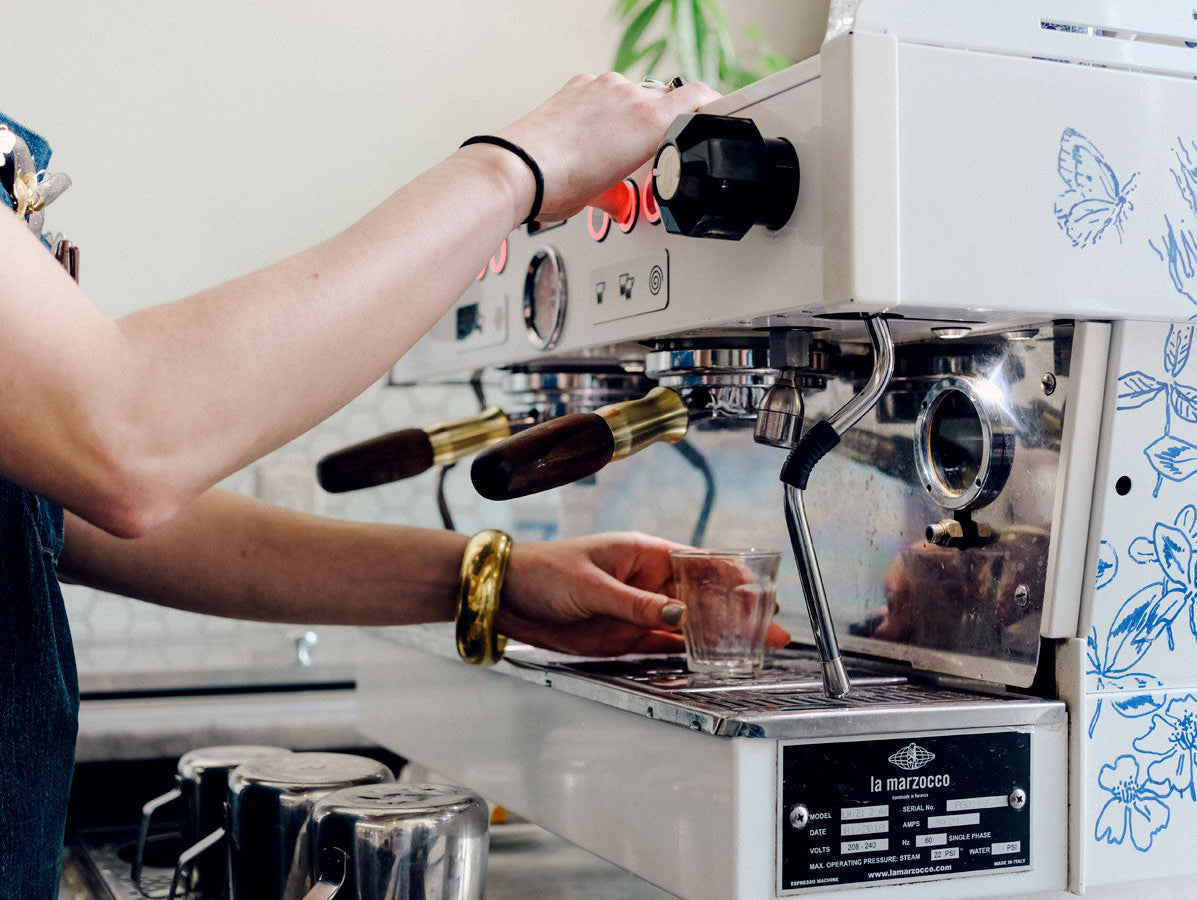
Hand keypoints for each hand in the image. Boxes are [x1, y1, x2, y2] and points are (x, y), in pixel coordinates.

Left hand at [492, 73, 720, 221]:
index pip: (699, 97)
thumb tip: (622, 196)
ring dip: (626, 120)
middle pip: (661, 102)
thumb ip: (628, 186)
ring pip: (630, 97)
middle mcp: (629, 95)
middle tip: (644, 156)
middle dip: (656, 128)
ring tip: (607, 151)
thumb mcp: (610, 194)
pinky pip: (601, 93)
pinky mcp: (577, 85)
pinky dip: (600, 112)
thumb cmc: (560, 185)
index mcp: (650, 120)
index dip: (710, 107)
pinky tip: (586, 137)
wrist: (518, 170)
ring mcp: (601, 87)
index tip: (711, 116)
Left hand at [498, 532, 789, 656]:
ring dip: (721, 637)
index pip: (700, 562)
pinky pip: (666, 645)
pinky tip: (714, 661)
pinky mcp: (626, 635)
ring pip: (690, 625)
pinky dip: (690, 654)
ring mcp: (639, 610)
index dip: (734, 577)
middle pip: (704, 598)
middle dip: (739, 613)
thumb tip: (677, 616)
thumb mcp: (591, 585)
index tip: (760, 592)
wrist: (508, 594)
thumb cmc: (543, 571)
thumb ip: (636, 604)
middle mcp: (648, 582)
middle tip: (771, 630)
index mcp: (644, 554)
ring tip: (755, 650)